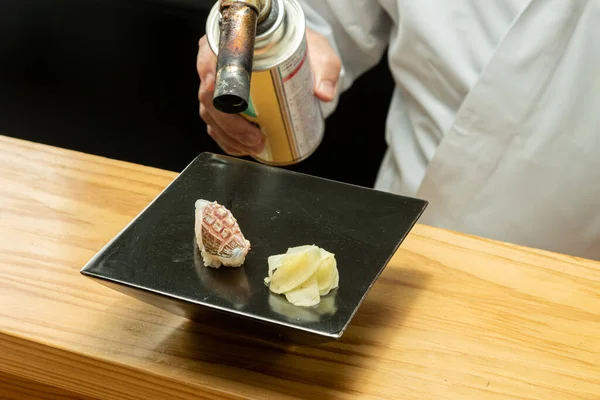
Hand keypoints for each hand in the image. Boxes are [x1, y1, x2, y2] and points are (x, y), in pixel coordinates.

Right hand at [196, 28, 340, 156]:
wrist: (302, 57)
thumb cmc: (305, 51)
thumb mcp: (320, 56)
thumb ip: (326, 70)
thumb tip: (324, 93)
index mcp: (235, 41)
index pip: (213, 61)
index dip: (216, 84)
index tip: (228, 99)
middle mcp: (219, 61)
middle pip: (209, 96)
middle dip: (229, 124)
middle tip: (255, 139)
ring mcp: (218, 84)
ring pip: (210, 114)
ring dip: (229, 136)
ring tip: (254, 146)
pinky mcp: (224, 103)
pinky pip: (216, 125)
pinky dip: (228, 140)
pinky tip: (244, 148)